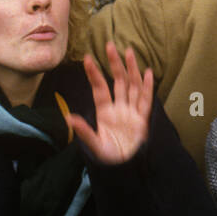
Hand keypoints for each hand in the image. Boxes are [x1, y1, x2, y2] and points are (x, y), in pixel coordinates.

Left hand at [66, 42, 153, 164]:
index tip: (88, 58)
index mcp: (105, 113)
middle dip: (114, 64)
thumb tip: (69, 118)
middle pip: (118, 81)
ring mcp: (132, 113)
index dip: (94, 74)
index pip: (100, 88)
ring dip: (131, 69)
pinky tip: (147, 73)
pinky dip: (147, 87)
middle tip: (110, 45)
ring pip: (132, 86)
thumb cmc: (109, 159)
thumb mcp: (94, 146)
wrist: (126, 170)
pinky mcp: (143, 120)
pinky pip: (146, 101)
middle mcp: (119, 109)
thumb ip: (84, 132)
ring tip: (128, 52)